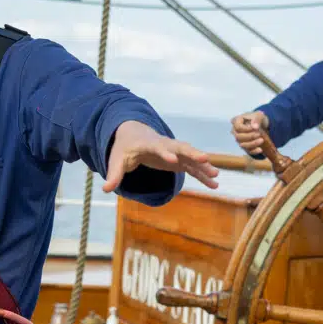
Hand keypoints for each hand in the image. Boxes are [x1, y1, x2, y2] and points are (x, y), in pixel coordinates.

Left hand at [104, 121, 218, 192]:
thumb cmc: (124, 148)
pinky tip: (215, 184)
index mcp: (148, 143)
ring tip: (216, 175)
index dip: (165, 152)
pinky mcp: (179, 160)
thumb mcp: (116, 160)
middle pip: (180, 147)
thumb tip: (106, 189)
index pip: (157, 147)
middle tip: (205, 158)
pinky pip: (193, 168)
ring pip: (191, 157)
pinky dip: (203, 175)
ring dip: (203, 166)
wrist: (134, 135)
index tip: (173, 159)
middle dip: (192, 152)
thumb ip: (113, 174)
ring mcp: (174, 152)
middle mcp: (165, 145)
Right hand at [231, 110, 269, 156]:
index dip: (246, 129)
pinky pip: (247, 151)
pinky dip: (254, 151)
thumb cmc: (257, 118)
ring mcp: (239, 140)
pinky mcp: (245, 147)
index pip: (238, 127)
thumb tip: (255, 127)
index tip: (256, 128)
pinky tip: (260, 149)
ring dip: (252, 144)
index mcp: (236, 121)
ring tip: (261, 140)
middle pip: (238, 137)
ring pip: (242, 145)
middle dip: (250, 136)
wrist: (262, 124)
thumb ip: (256, 119)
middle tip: (259, 134)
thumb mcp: (258, 115)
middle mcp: (235, 131)